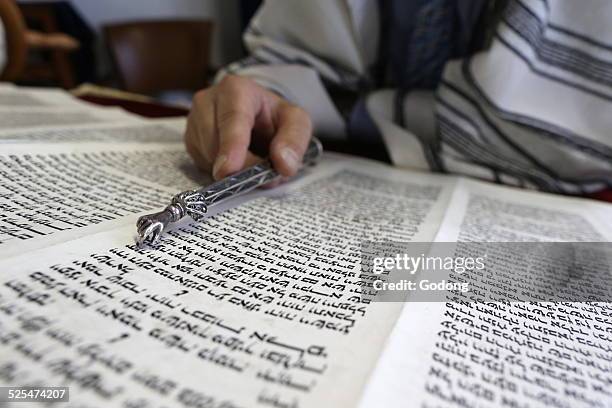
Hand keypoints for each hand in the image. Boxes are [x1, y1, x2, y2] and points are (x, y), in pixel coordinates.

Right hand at [185, 75, 312, 179]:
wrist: (257, 116)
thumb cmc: (274, 116)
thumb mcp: (296, 122)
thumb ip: (295, 141)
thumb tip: (284, 165)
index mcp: (236, 89)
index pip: (232, 119)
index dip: (231, 146)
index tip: (229, 169)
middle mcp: (208, 100)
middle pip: (216, 143)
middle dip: (240, 166)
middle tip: (263, 174)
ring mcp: (194, 119)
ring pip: (207, 157)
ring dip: (232, 169)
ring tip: (252, 158)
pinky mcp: (189, 139)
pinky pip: (202, 164)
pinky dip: (221, 169)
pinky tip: (235, 159)